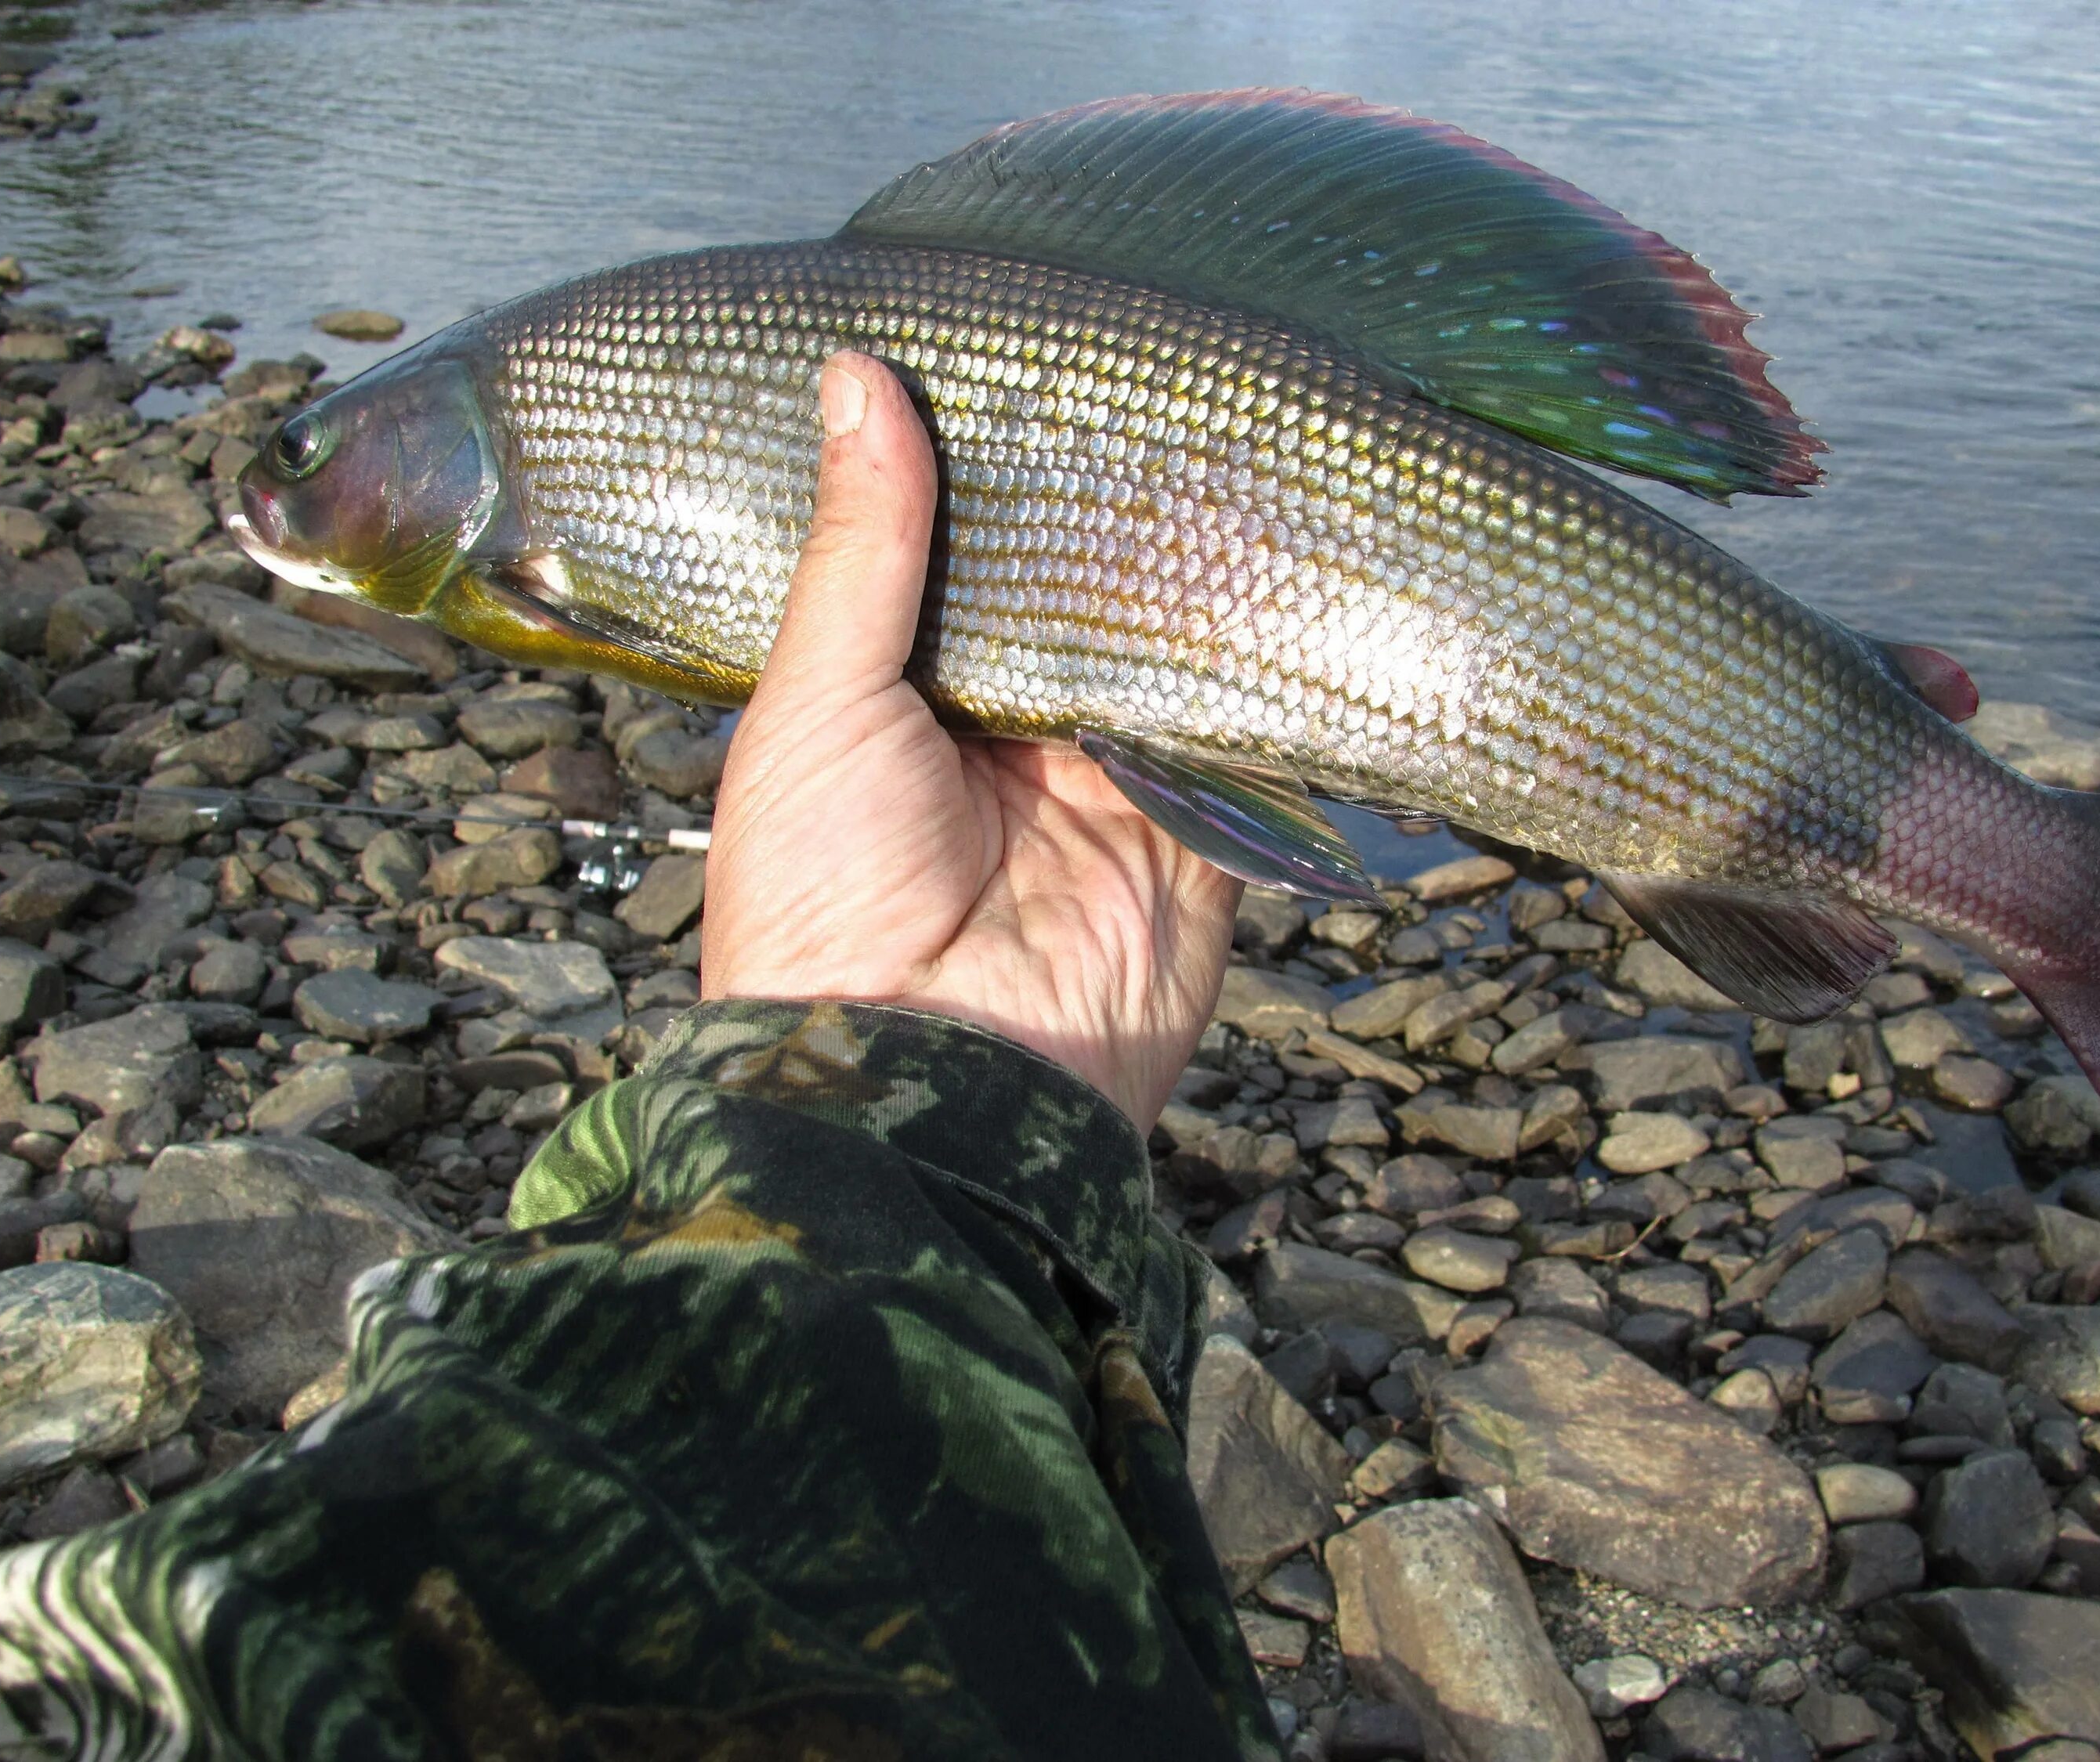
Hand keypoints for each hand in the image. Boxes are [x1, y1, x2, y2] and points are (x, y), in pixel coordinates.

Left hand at [701, 353, 1241, 1130]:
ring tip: (1232, 445)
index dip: (997, 480)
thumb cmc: (820, 899)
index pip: (969, 566)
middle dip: (1111, 522)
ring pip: (1166, 659)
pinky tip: (1284, 575)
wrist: (918, 1083)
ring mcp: (1108, 792)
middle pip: (1078, 607)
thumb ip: (863, 552)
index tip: (1036, 365)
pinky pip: (1239, 745)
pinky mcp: (1191, 843)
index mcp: (904, 704)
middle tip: (1158, 385)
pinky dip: (1260, 680)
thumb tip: (855, 377)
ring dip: (1192, 583)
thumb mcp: (815, 703)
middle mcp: (1011, 741)